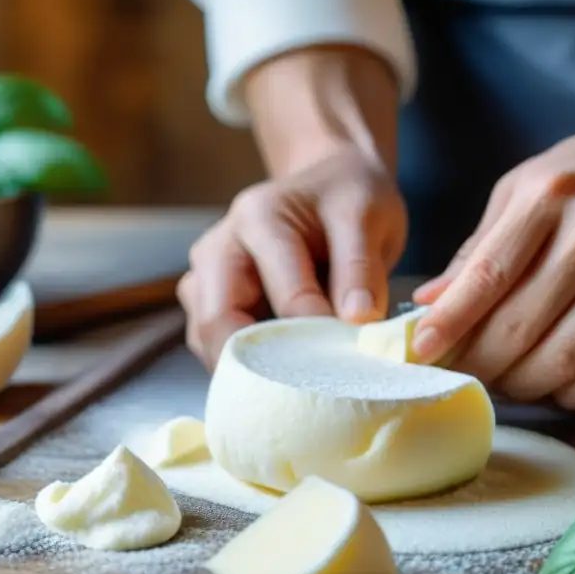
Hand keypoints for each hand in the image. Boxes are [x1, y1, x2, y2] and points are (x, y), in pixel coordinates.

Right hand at [178, 147, 407, 368]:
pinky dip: (242, 365)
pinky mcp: (208, 300)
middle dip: (261, 363)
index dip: (316, 334)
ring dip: (246, 368)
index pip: (281, 292)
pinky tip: (278, 374)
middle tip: (306, 391)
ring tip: (293, 386)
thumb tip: (356, 322)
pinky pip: (213, 343)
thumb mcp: (368, 217)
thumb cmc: (349, 197)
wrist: (331, 182)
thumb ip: (361, 269)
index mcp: (259, 218)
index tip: (349, 360)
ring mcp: (207, 275)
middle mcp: (220, 246)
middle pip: (218, 321)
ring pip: (206, 338)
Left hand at [411, 127, 574, 411]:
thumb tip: (427, 305)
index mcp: (556, 194)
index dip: (450, 325)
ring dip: (535, 390)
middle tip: (474, 375)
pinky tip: (572, 384)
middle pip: (528, 333)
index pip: (490, 276)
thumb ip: (479, 248)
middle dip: (488, 367)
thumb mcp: (528, 187)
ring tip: (520, 381)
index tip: (423, 353)